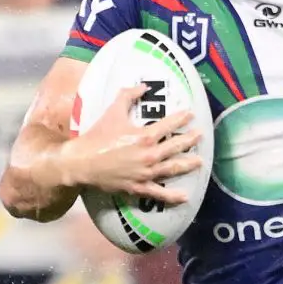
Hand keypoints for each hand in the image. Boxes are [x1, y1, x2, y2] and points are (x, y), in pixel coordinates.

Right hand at [57, 87, 202, 204]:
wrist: (82, 162)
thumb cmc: (97, 137)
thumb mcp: (112, 112)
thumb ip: (128, 96)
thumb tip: (143, 86)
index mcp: (145, 136)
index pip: (169, 125)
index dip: (181, 118)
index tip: (191, 114)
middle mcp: (149, 155)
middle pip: (176, 147)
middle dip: (190, 140)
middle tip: (200, 135)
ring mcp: (146, 173)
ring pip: (172, 168)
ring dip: (188, 164)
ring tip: (200, 162)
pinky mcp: (138, 187)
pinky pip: (158, 193)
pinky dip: (172, 196)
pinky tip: (185, 196)